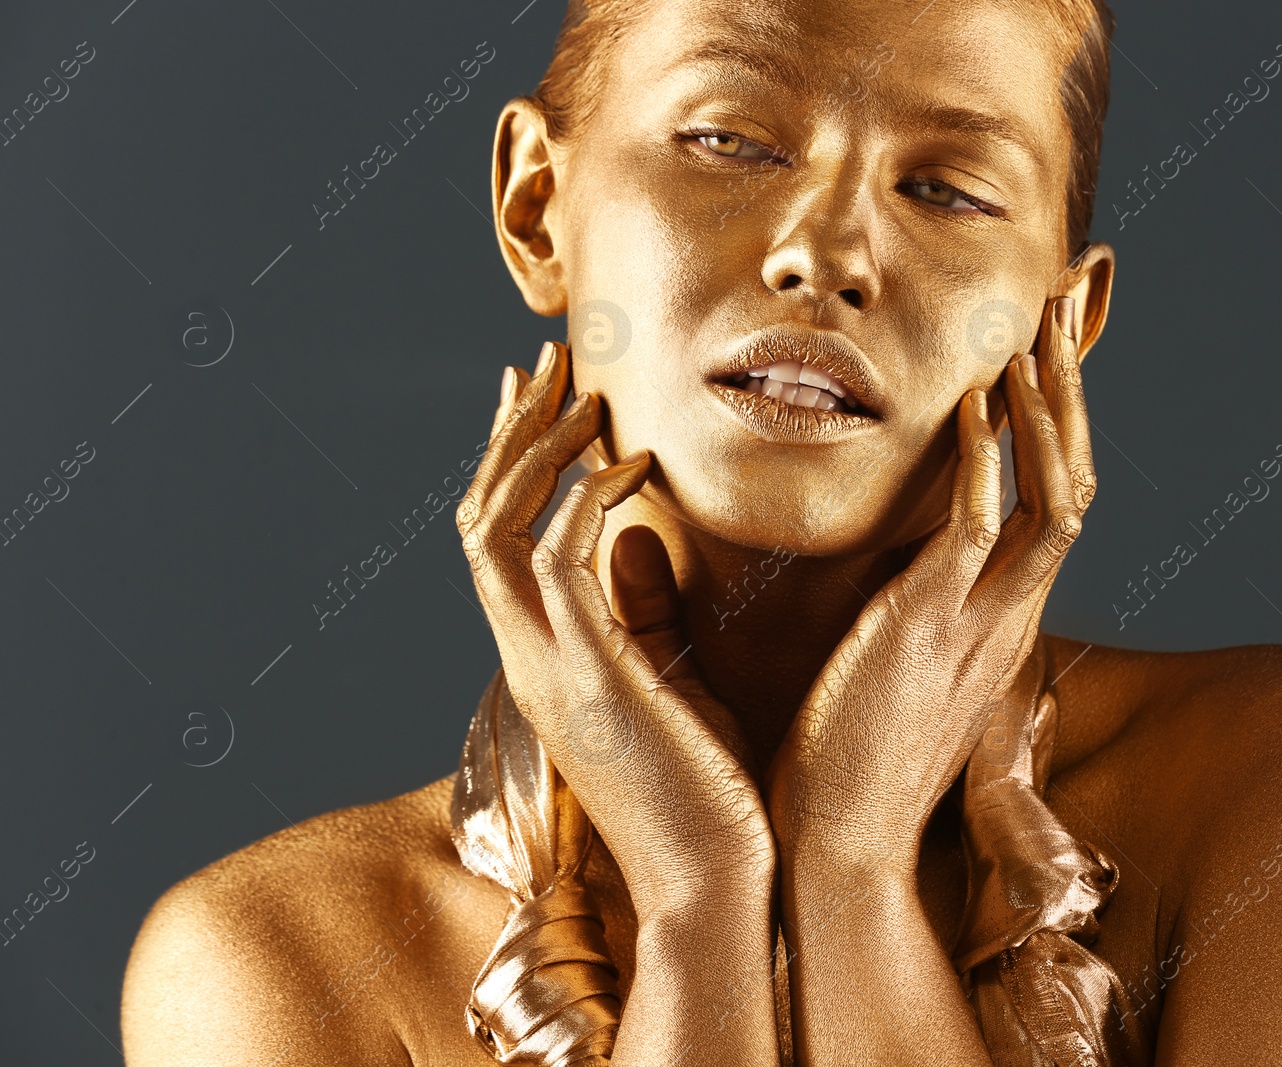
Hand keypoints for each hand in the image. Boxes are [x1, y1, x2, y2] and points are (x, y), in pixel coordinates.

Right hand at [456, 341, 773, 916]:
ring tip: (584, 392)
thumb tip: (627, 533)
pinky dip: (587, 499)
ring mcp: (547, 669)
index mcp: (543, 658)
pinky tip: (634, 463)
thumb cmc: (704, 787)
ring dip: (536, 451)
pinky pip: (560, 564)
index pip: (497, 539)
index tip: (541, 395)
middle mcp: (527, 657)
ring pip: (497, 530)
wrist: (715, 882)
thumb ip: (637, 611)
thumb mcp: (667, 681)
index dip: (509, 461)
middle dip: (508, 432)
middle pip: (479, 518)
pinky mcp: (589, 680)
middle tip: (544, 361)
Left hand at [766, 295, 1094, 873]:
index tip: (1049, 350)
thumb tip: (903, 558)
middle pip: (1076, 478)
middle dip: (1073, 388)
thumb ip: (915, 605)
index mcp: (999, 619)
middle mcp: (1010, 613)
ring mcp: (982, 620)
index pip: (1054, 500)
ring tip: (1037, 329)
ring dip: (1049, 405)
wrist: (832, 844)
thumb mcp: (900, 665)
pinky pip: (985, 523)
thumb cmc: (848, 755)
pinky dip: (991, 454)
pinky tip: (979, 398)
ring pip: (1054, 492)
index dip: (1060, 422)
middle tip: (1066, 306)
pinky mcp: (933, 627)